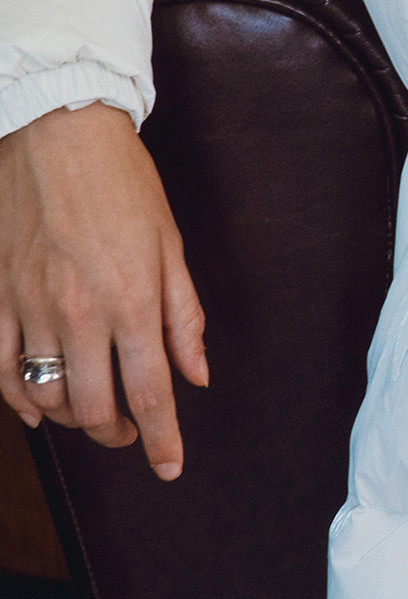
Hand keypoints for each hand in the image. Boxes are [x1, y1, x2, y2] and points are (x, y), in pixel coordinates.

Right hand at [0, 103, 205, 476]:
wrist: (58, 131)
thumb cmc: (123, 182)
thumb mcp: (171, 245)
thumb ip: (184, 316)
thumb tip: (197, 374)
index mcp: (132, 300)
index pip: (152, 393)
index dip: (162, 440)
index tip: (170, 467)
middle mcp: (79, 313)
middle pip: (93, 408)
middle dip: (116, 434)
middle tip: (130, 432)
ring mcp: (31, 307)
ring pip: (46, 396)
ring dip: (72, 418)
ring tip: (92, 410)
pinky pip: (1, 367)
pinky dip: (19, 398)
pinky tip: (36, 408)